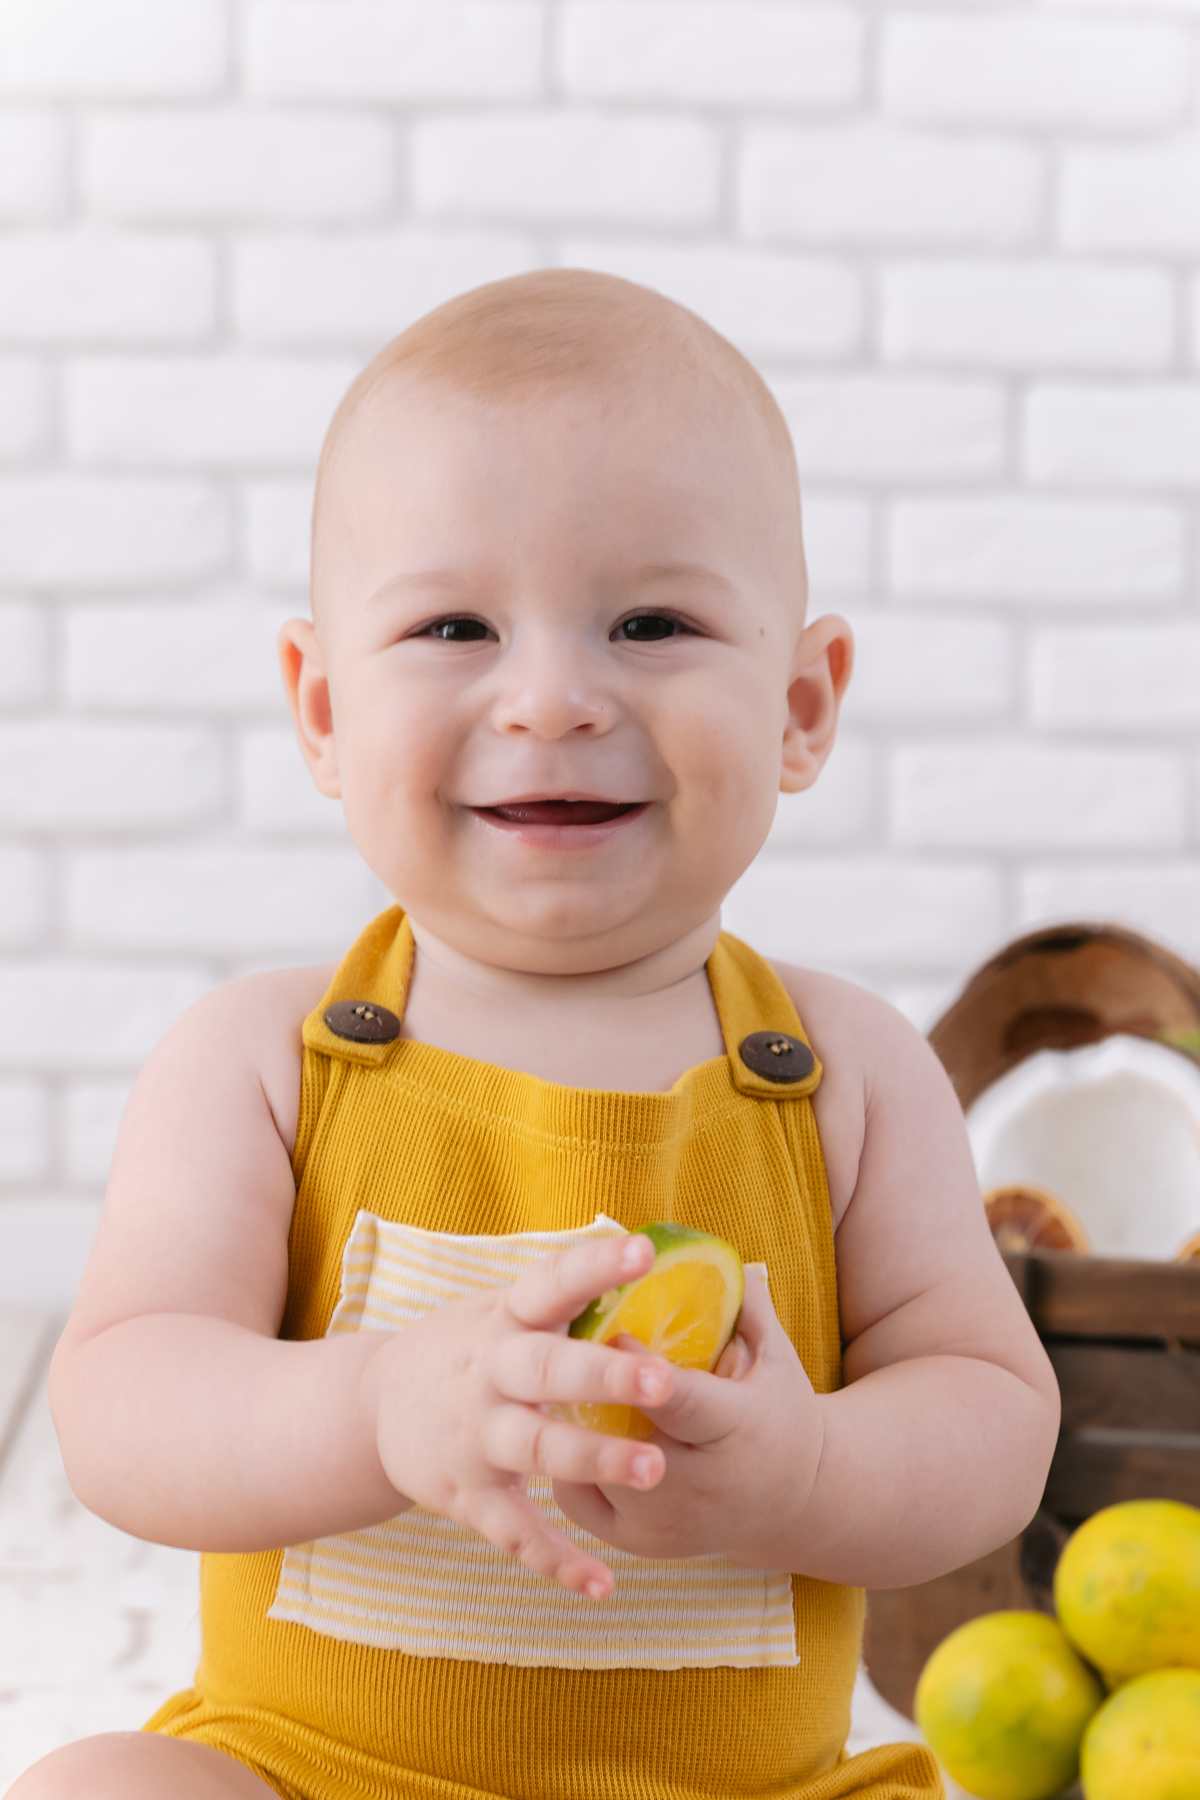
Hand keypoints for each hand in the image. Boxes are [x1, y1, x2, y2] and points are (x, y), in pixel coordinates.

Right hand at [366, 1234, 675, 1597]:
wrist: (373, 1406)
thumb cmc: (470, 1348)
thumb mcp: (502, 1309)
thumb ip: (564, 1296)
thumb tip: (659, 1253)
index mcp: (505, 1319)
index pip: (552, 1282)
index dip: (597, 1265)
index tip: (646, 1250)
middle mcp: (490, 1373)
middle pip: (549, 1370)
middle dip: (605, 1376)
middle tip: (664, 1381)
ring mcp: (476, 1437)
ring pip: (538, 1449)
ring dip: (594, 1460)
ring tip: (654, 1469)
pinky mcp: (467, 1496)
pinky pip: (515, 1533)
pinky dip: (556, 1560)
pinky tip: (603, 1583)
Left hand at [552, 1273, 823, 1568]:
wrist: (795, 1500)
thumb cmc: (776, 1407)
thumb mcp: (774, 1353)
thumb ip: (740, 1301)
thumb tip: (694, 1244)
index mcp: (738, 1428)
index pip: (682, 1401)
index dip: (640, 1370)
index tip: (608, 1332)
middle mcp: (701, 1487)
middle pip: (627, 1440)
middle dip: (591, 1398)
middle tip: (556, 1356)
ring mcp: (665, 1524)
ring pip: (591, 1472)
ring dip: (566, 1428)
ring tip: (545, 1385)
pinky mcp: (637, 1544)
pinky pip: (577, 1501)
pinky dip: (565, 1464)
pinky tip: (563, 1426)